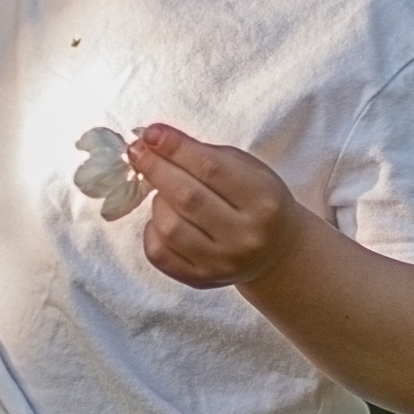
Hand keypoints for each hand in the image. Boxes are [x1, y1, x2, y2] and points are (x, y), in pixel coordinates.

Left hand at [127, 122, 304, 290]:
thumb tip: (156, 140)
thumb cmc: (256, 201)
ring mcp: (223, 262)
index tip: (152, 134)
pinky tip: (162, 220)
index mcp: (263, 200)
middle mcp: (245, 235)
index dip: (177, 148)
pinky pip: (159, 253)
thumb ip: (207, 154)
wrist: (275, 252)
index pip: (212, 168)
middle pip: (187, 197)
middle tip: (138, 151)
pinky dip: (151, 230)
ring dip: (158, 201)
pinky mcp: (201, 279)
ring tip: (164, 192)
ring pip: (169, 226)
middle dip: (156, 168)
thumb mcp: (248, 170)